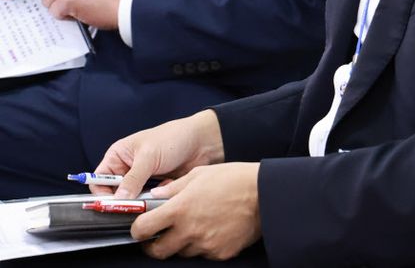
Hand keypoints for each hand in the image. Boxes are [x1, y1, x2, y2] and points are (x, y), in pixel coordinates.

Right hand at [92, 110, 224, 197]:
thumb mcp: (149, 156)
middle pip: (115, 194)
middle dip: (124, 201)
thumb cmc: (173, 138)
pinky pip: (148, 203)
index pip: (99, 181)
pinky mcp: (155, 189)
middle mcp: (127, 169)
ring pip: (133, 201)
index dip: (102, 194)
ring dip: (142, 201)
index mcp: (118, 156)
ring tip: (153, 195)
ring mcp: (142, 180)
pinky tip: (166, 189)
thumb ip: (133, 178)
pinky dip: (156, 200)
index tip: (111, 205)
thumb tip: (118, 200)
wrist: (201, 142)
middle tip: (133, 206)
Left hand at [133, 162, 260, 260]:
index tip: (139, 227)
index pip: (144, 229)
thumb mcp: (199, 174)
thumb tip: (155, 195)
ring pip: (181, 252)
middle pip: (158, 251)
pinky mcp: (219, 254)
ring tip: (191, 226)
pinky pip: (203, 254)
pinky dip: (202, 245)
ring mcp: (204, 245)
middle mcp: (189, 230)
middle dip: (153, 246)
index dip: (138, 229)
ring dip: (180, 243)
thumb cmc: (233, 179)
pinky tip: (210, 230)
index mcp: (180, 208)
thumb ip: (174, 187)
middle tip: (156, 237)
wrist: (263, 194)